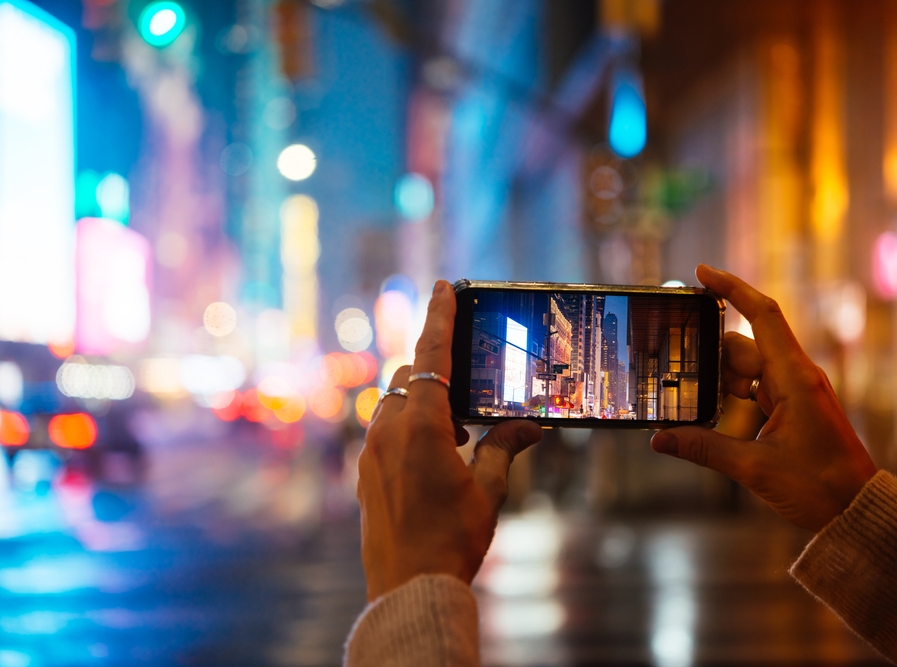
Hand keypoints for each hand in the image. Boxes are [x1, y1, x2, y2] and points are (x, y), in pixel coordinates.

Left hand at [357, 280, 542, 600]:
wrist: (409, 586)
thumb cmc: (452, 538)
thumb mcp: (489, 489)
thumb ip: (505, 448)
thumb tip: (532, 426)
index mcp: (421, 425)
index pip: (432, 354)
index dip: (439, 317)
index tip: (443, 285)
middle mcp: (388, 430)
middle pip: (410, 376)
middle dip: (436, 370)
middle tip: (468, 388)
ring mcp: (370, 451)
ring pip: (393, 402)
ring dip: (422, 402)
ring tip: (456, 431)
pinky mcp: (364, 472)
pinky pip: (384, 430)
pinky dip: (407, 426)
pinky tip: (434, 455)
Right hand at [650, 265, 876, 532]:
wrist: (857, 510)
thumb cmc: (820, 486)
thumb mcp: (754, 468)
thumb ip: (703, 450)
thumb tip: (660, 438)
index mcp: (794, 378)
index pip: (762, 316)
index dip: (733, 288)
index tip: (702, 273)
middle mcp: (795, 377)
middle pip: (742, 347)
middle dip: (707, 353)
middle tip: (671, 359)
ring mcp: (795, 394)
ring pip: (746, 371)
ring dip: (717, 381)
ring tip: (682, 392)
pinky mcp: (792, 411)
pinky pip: (754, 392)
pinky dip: (730, 398)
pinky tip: (706, 414)